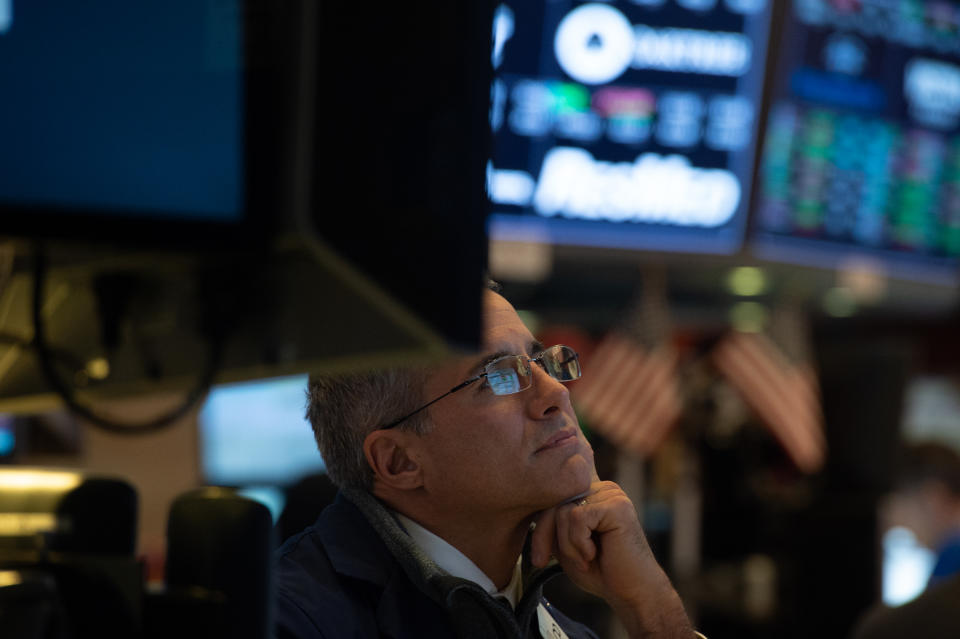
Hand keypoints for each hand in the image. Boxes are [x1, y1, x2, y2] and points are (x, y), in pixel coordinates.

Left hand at [530, 480, 694, 637]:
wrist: (633, 593)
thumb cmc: (600, 571)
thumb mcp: (565, 544)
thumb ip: (552, 524)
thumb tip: (528, 508)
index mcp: (591, 494)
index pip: (552, 498)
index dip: (540, 527)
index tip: (538, 557)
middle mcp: (602, 489)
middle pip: (553, 502)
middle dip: (543, 535)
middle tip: (544, 561)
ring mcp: (612, 494)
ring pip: (563, 511)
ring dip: (567, 544)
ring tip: (584, 559)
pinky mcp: (616, 505)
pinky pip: (577, 518)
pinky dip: (578, 543)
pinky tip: (594, 554)